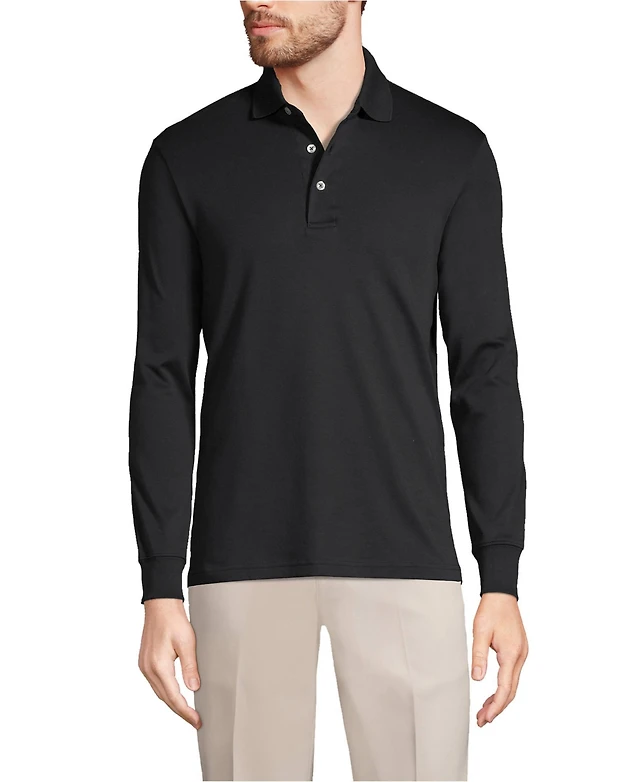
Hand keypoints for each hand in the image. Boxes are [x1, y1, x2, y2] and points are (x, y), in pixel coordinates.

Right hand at [138, 598, 201, 728]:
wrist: (160, 606)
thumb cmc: (174, 620)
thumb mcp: (187, 642)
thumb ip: (190, 667)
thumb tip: (194, 688)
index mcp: (158, 666)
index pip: (173, 697)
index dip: (186, 711)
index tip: (197, 720)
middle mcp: (148, 669)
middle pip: (165, 698)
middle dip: (180, 711)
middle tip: (195, 720)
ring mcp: (144, 666)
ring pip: (159, 692)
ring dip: (173, 703)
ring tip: (187, 711)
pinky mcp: (145, 663)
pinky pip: (156, 684)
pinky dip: (166, 692)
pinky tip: (175, 694)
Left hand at [471, 593, 527, 726]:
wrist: (502, 594)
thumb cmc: (490, 610)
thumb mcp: (480, 631)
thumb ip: (478, 655)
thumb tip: (477, 679)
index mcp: (512, 653)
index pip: (505, 688)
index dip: (495, 706)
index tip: (485, 718)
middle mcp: (520, 656)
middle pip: (511, 691)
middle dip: (497, 708)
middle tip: (482, 720)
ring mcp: (521, 654)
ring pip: (512, 684)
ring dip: (500, 699)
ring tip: (484, 711)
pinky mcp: (518, 651)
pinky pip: (512, 675)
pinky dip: (503, 687)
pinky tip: (493, 692)